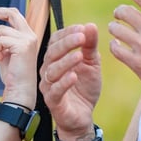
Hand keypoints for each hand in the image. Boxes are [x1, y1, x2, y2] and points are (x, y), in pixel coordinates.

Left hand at [0, 7, 37, 108]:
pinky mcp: (23, 46)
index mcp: (27, 36)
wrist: (19, 89)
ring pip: (1, 30)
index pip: (14, 15)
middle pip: (12, 13)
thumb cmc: (13, 75)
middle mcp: (30, 35)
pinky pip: (1, 40)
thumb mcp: (1, 54)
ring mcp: (27, 40)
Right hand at [39, 23, 101, 140]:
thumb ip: (90, 45)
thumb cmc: (84, 87)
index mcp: (55, 58)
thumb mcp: (92, 63)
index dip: (67, 33)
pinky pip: (55, 90)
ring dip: (66, 61)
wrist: (84, 115)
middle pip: (52, 52)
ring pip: (52, 70)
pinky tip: (74, 76)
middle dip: (67, 43)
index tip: (82, 28)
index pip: (56, 40)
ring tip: (79, 56)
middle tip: (81, 37)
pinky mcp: (52, 101)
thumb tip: (90, 25)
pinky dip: (64, 83)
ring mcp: (48, 85)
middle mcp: (48, 69)